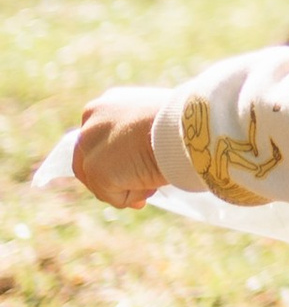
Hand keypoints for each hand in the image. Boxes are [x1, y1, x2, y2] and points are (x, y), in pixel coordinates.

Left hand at [72, 90, 171, 212]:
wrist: (181, 125)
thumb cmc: (179, 121)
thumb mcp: (150, 122)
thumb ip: (135, 136)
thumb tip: (140, 161)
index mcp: (102, 108)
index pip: (96, 144)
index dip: (115, 164)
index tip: (136, 173)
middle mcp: (89, 125)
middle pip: (89, 168)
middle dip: (114, 185)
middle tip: (143, 194)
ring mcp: (90, 149)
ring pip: (103, 185)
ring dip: (130, 189)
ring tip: (154, 180)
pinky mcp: (96, 171)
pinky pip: (117, 198)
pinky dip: (136, 196)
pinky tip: (152, 183)